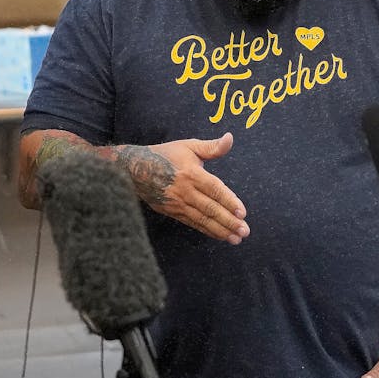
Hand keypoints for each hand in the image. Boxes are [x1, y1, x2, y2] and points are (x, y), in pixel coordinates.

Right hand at [119, 133, 248, 243]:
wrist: (134, 169)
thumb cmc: (166, 155)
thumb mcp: (189, 146)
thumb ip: (212, 147)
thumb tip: (230, 138)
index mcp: (191, 173)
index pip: (214, 189)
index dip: (229, 201)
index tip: (242, 212)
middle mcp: (184, 191)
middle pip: (209, 208)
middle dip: (228, 221)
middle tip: (244, 231)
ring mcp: (177, 204)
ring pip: (202, 219)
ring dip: (220, 230)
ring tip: (236, 239)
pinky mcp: (172, 212)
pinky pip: (193, 223)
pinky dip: (207, 230)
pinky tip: (221, 236)